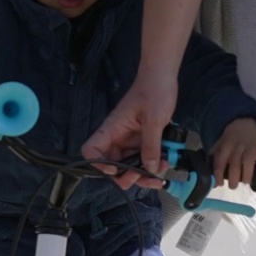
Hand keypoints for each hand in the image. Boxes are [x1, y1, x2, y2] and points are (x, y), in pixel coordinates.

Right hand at [82, 70, 178, 189]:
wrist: (163, 77)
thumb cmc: (154, 90)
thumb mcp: (154, 119)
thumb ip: (151, 145)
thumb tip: (150, 168)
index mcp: (111, 129)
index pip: (91, 151)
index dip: (98, 164)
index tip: (116, 170)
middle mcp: (117, 137)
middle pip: (112, 165)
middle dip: (126, 176)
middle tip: (143, 178)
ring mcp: (128, 140)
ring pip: (129, 166)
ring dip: (143, 174)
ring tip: (159, 176)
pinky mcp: (140, 141)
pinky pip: (142, 158)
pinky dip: (152, 165)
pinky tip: (163, 164)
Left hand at [211, 118, 255, 189]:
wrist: (242, 124)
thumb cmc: (229, 141)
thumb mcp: (219, 147)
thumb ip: (216, 162)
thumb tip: (214, 183)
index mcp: (225, 146)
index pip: (221, 161)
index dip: (219, 175)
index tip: (219, 184)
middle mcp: (238, 145)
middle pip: (235, 163)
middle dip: (233, 178)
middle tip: (233, 187)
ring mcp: (251, 145)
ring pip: (249, 159)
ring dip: (247, 173)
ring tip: (246, 182)